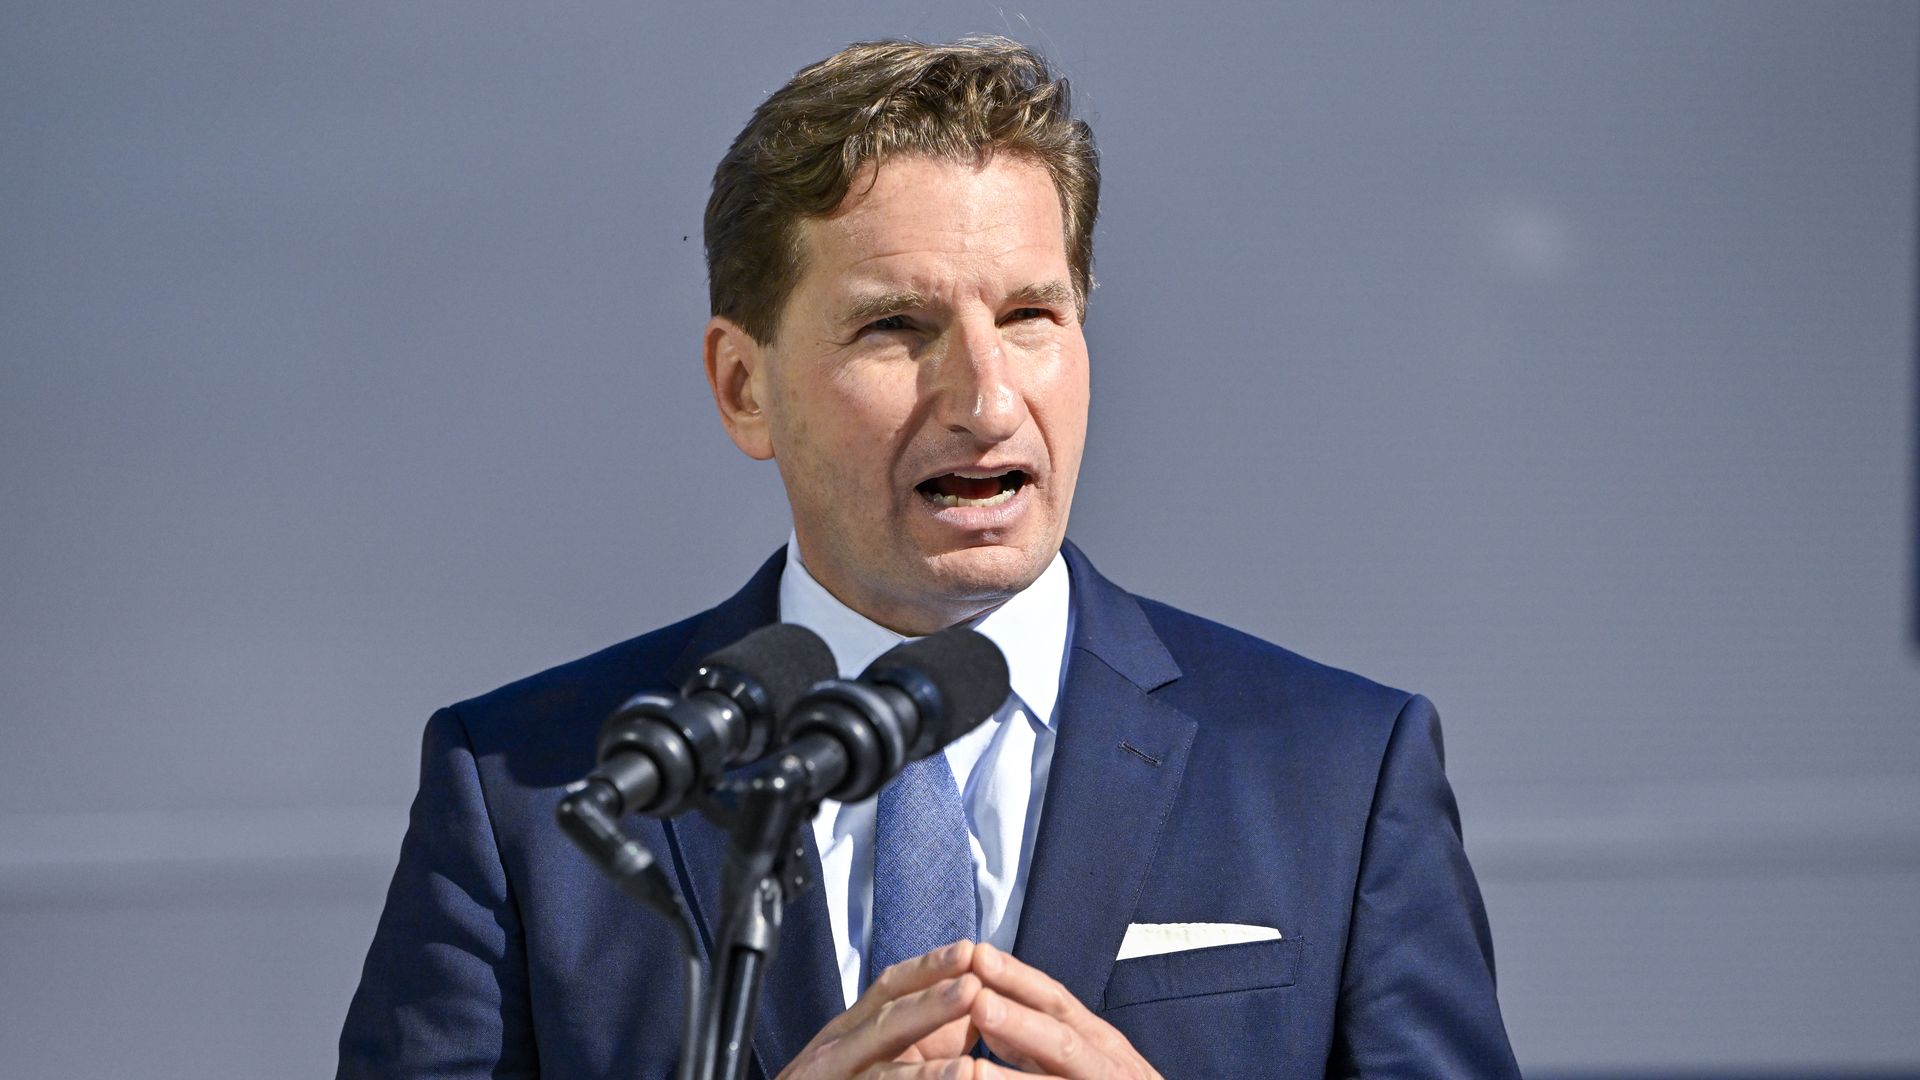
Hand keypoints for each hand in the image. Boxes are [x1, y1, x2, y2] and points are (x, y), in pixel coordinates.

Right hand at [777, 940, 985, 1079]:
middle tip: (974, 988)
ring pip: (881, 1077)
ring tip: (968, 1069)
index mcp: (852, 1029)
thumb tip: (978, 1009)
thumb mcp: (873, 1053)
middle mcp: (838, 1053)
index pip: (890, 988)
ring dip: (926, 1075)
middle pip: (886, 1023)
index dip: (929, 968)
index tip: (969, 950)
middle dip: (931, 1005)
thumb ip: (923, 1034)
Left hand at [965, 943, 1160, 1079]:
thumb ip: (1028, 1041)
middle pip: (1060, 1038)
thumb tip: (979, 1009)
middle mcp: (1106, 1064)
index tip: (978, 954)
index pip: (1054, 1000)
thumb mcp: (1075, 1058)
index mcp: (1094, 1039)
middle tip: (976, 1001)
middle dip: (1018, 1019)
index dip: (1017, 978)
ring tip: (972, 1070)